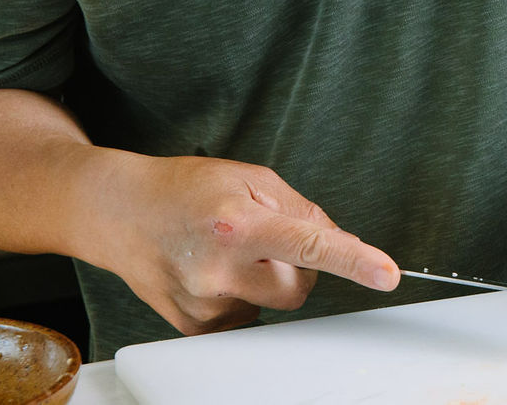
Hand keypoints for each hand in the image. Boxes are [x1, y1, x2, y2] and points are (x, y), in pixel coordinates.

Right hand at [87, 152, 400, 334]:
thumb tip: (340, 241)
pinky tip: (214, 271)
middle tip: (263, 239)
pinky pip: (247, 318)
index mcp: (239, 224)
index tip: (387, 273)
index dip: (353, 260)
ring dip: (267, 280)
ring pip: (274, 304)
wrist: (120, 213)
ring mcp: (204, 305)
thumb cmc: (185, 189)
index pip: (310, 244)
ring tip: (228, 250)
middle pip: (300, 287)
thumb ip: (301, 209)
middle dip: (296, 265)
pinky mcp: (195, 327)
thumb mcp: (249, 178)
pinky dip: (243, 296)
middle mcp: (219, 270)